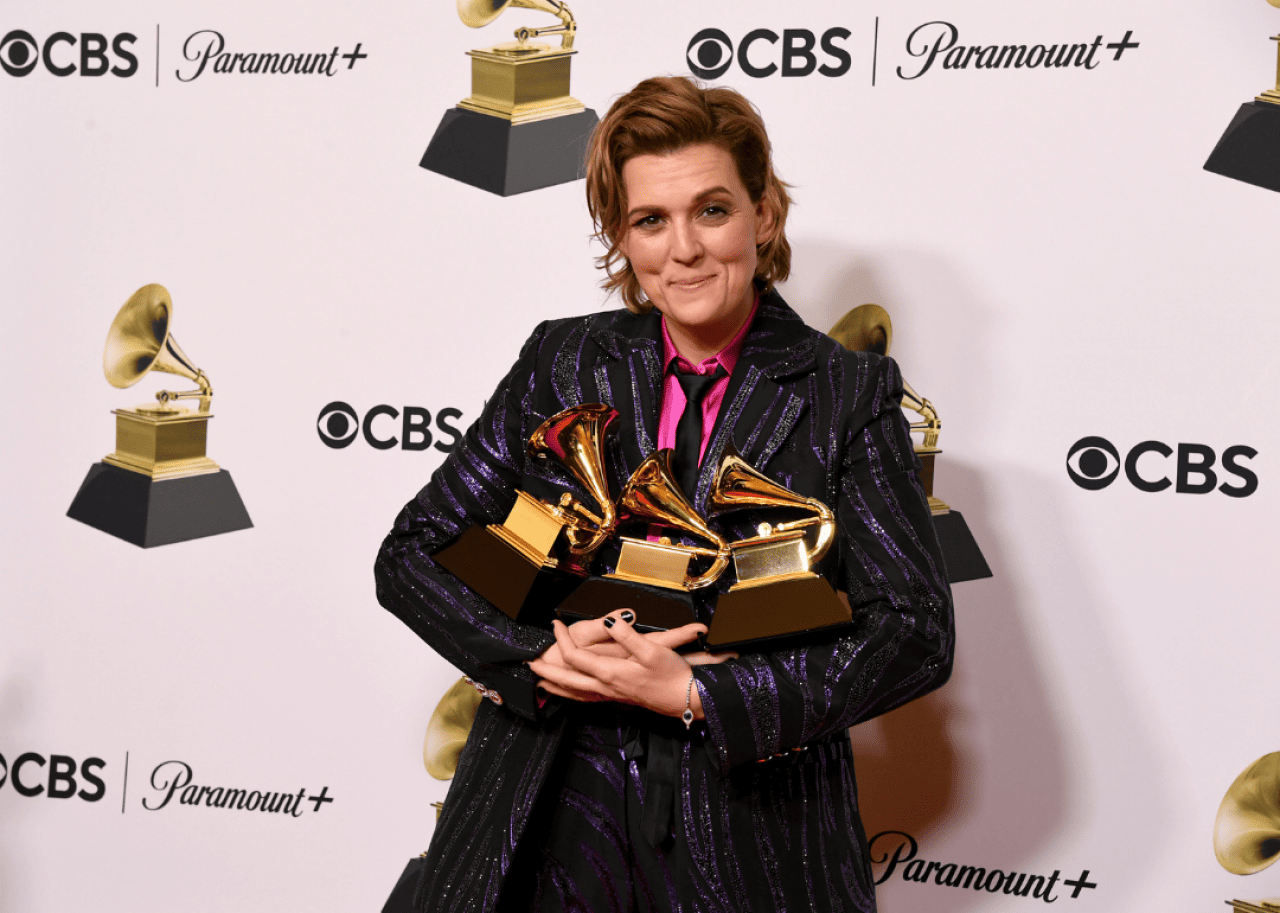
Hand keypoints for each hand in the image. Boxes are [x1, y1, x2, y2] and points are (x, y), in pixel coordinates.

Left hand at [529, 611, 735, 717]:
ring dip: (557, 686)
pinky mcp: (619, 698)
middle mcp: (607, 686)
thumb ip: (626, 635)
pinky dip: (573, 695)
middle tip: (532, 662)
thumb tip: (608, 621)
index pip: (576, 656)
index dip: (562, 639)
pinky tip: (573, 693)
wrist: (687, 700)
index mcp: (611, 672)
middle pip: (568, 680)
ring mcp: (612, 695)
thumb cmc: (672, 675)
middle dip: (548, 671)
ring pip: (576, 692)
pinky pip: (587, 697)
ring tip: (541, 682)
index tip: (556, 624)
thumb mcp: (651, 650)